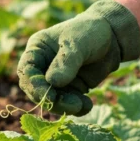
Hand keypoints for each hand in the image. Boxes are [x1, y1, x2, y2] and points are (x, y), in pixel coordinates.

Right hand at [17, 0, 139, 115]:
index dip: (35, 86)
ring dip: (65, 106)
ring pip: (52, 100)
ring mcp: (55, 79)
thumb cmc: (90, 32)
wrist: (113, 38)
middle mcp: (42, 66)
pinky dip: (76, 108)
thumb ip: (66, 62)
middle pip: (37, 90)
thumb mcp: (77, 43)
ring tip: (82, 105)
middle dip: (52, 100)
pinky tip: (87, 105)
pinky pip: (68, 103)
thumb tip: (52, 82)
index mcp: (37, 50)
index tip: (50, 96)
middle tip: (72, 105)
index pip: (27, 71)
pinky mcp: (69, 88)